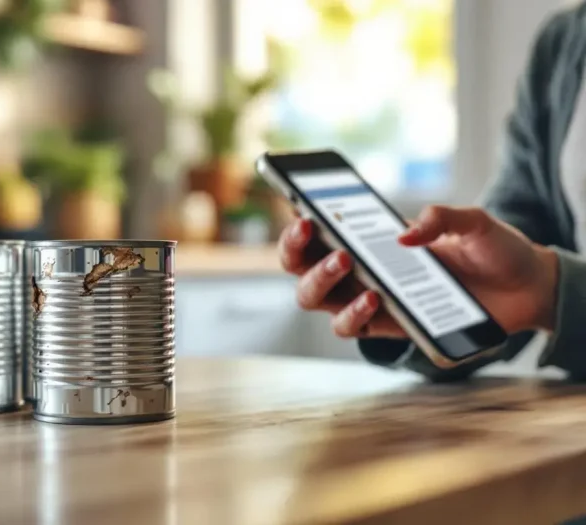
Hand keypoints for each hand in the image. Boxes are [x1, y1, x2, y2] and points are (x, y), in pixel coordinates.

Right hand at [278, 206, 558, 339]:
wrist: (526, 286)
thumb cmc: (492, 248)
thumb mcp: (473, 222)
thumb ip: (442, 218)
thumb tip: (404, 237)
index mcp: (368, 239)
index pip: (316, 235)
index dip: (296, 227)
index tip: (302, 214)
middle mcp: (360, 269)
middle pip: (302, 268)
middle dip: (297, 252)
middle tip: (315, 234)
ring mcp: (370, 299)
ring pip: (317, 299)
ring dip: (321, 281)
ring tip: (345, 261)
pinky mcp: (390, 326)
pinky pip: (354, 328)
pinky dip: (353, 315)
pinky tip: (374, 298)